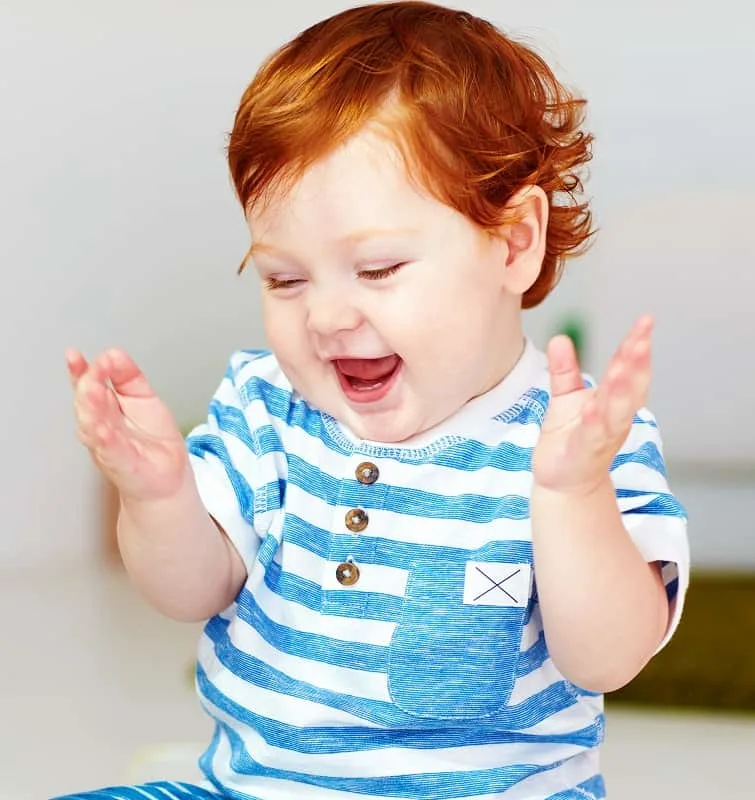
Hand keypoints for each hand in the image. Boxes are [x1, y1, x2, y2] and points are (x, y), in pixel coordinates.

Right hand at [67, 348, 188, 502]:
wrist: (167, 478)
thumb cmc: (153, 442)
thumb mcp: (145, 399)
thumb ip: (129, 376)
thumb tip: (113, 353)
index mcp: (106, 408)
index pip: (87, 385)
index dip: (79, 371)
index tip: (74, 356)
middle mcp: (101, 425)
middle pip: (87, 402)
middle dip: (87, 385)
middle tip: (91, 370)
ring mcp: (109, 445)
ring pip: (92, 425)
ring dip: (90, 408)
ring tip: (89, 389)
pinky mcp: (122, 463)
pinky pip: (110, 450)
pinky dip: (104, 440)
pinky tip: (101, 428)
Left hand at [532, 315, 652, 495]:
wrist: (563, 481)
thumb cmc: (569, 437)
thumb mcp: (566, 398)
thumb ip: (565, 370)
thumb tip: (560, 338)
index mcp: (613, 401)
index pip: (627, 369)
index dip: (636, 346)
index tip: (646, 321)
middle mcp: (614, 417)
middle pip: (630, 389)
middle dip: (637, 364)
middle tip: (641, 339)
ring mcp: (601, 436)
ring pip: (616, 412)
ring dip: (620, 391)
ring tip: (620, 367)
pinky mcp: (583, 454)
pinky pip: (591, 436)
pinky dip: (593, 422)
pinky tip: (592, 408)